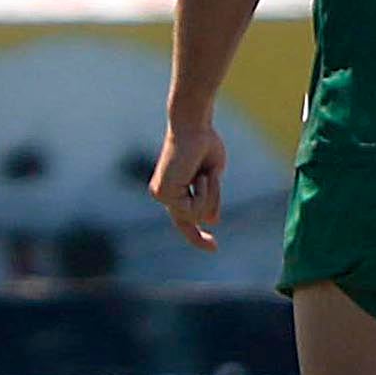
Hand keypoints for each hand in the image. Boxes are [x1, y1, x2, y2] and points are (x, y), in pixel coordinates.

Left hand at [150, 117, 225, 253]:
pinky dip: (205, 193)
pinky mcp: (163, 194)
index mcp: (173, 190)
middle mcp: (164, 195)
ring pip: (196, 215)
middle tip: (208, 179)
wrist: (193, 127)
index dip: (197, 237)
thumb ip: (210, 200)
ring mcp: (161, 195)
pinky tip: (199, 176)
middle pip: (192, 221)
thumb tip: (212, 221)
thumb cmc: (204, 144)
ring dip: (210, 195)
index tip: (214, 247)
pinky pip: (193, 209)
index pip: (184, 222)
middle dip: (210, 202)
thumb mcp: (213, 177)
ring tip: (205, 173)